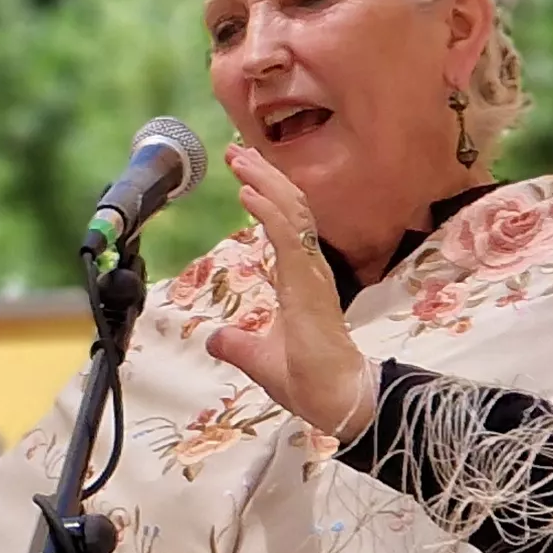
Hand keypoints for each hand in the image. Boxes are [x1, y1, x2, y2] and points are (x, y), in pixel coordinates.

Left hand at [202, 143, 375, 436]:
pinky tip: (249, 191)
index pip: (285, 224)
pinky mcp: (310, 285)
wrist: (336, 403)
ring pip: (292, 214)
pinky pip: (289, 238)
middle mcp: (309, 270)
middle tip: (238, 150)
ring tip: (240, 158)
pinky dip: (268, 211)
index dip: (266, 195)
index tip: (244, 172)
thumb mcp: (259, 359)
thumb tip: (216, 340)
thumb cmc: (308, 381)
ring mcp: (311, 275)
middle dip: (263, 176)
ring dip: (265, 182)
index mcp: (300, 280)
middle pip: (289, 208)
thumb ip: (238, 345)